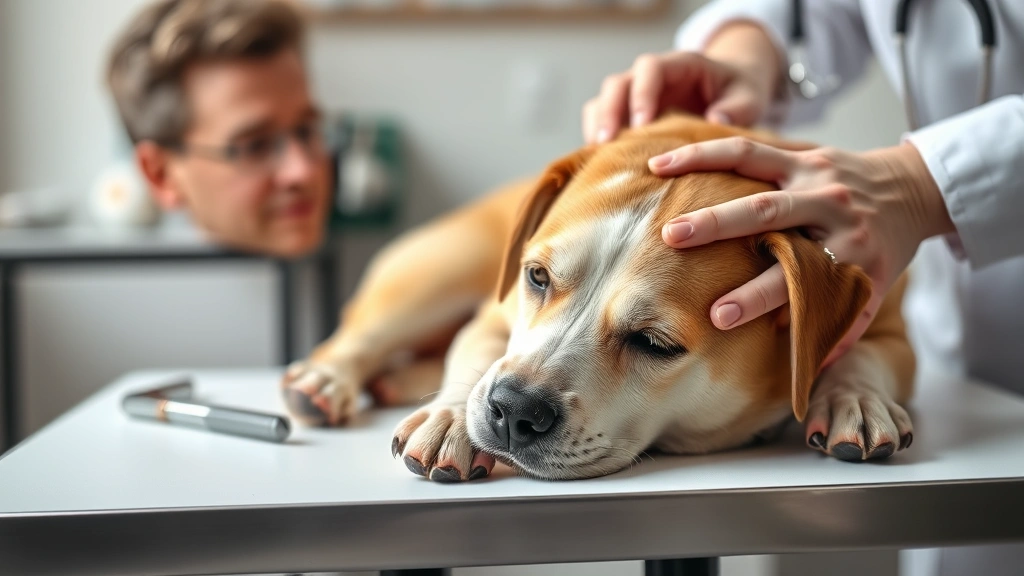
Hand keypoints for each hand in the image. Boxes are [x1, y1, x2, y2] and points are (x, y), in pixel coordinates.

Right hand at [582, 23, 782, 143]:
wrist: (731, 94)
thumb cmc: (739, 93)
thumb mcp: (749, 97)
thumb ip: (737, 108)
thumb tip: (715, 122)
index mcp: (679, 65)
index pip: (650, 69)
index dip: (642, 94)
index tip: (642, 125)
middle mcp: (650, 78)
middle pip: (617, 85)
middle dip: (609, 112)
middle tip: (608, 143)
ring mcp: (636, 97)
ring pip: (602, 102)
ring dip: (598, 127)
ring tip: (600, 156)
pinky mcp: (629, 117)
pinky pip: (602, 122)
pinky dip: (598, 140)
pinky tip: (603, 164)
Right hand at [651, 137, 952, 363]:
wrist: (912, 191)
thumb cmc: (881, 250)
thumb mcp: (870, 293)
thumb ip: (838, 328)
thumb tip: (803, 374)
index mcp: (847, 250)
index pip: (796, 277)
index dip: (757, 297)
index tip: (718, 316)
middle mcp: (830, 207)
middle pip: (768, 213)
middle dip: (717, 225)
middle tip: (672, 239)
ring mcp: (814, 174)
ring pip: (752, 164)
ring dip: (701, 165)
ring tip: (657, 173)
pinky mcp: (802, 153)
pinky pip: (749, 147)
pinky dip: (706, 149)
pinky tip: (667, 158)